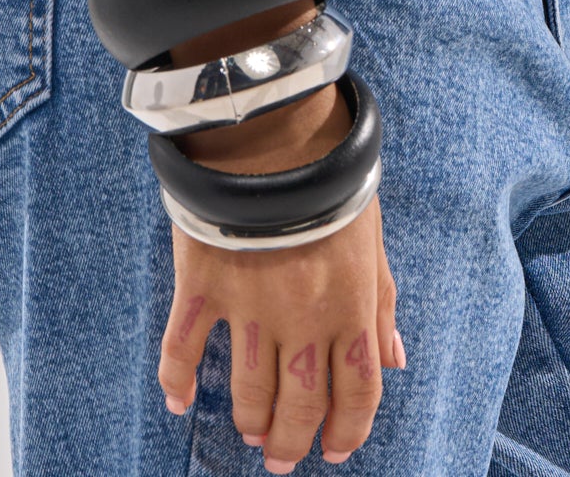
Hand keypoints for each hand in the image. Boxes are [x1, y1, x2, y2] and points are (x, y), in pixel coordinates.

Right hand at [156, 83, 404, 465]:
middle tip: (283, 457)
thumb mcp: (371, 237)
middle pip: (301, 403)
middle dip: (294, 440)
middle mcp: (303, 316)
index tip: (335, 449)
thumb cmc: (330, 178)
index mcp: (351, 304)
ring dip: (251, 421)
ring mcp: (249, 304)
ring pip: (248, 390)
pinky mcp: (203, 284)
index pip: (357, 390)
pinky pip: (182, 348)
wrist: (273, 125)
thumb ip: (381, 303)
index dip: (348, 428)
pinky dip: (176, 381)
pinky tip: (178, 401)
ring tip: (252, 432)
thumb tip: (394, 359)